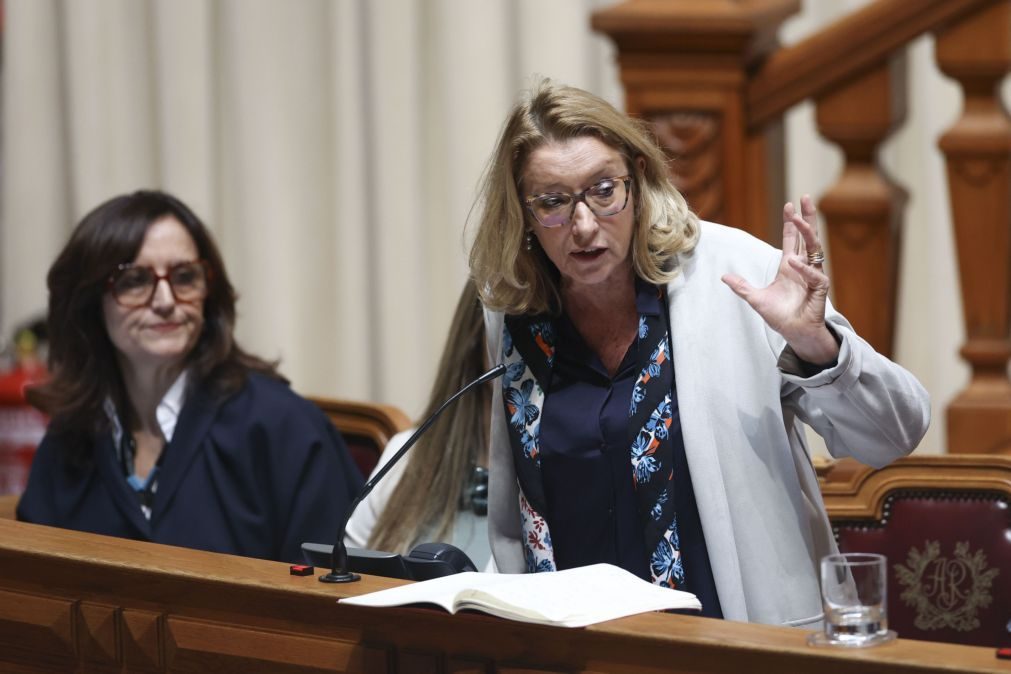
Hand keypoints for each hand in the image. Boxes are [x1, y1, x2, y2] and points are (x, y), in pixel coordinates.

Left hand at [721, 195, 838, 364]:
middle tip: (804, 198)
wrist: (794, 333)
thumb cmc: (779, 316)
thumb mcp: (755, 298)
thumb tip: (723, 276)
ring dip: (807, 234)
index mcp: (790, 267)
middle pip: (807, 237)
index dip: (791, 223)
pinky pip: (815, 275)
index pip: (792, 239)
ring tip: (799, 220)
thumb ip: (741, 286)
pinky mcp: (820, 289)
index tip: (789, 206)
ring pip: (814, 249)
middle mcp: (803, 267)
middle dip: (807, 217)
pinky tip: (794, 261)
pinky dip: (805, 269)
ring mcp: (813, 276)